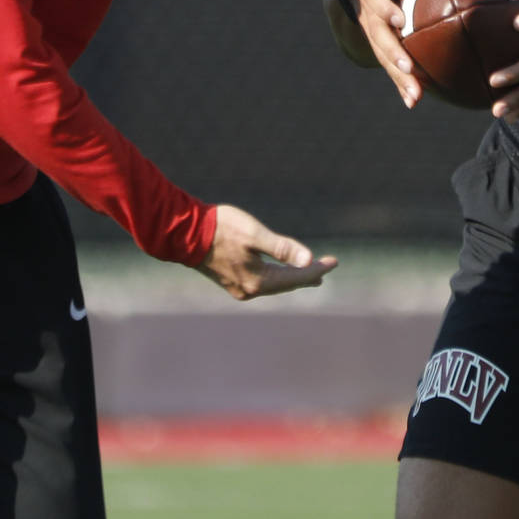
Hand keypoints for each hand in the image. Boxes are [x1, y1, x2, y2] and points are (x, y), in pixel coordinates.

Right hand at [197, 204, 337, 300]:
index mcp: (258, 281)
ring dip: (292, 277)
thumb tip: (308, 259)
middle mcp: (250, 290)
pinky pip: (262, 282)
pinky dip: (276, 276)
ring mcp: (239, 288)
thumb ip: (282, 247)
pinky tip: (279, 272)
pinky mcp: (231, 280)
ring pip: (274, 284)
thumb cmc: (220, 229)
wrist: (183, 233)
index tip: (334, 262)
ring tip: (309, 275)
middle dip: (307, 276)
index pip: (296, 277)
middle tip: (327, 269)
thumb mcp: (255, 234)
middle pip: (286, 284)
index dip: (316, 269)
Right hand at [345, 0, 476, 108]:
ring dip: (397, 78)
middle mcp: (370, 11)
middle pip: (377, 36)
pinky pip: (388, 63)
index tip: (398, 19)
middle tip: (409, 68)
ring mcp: (372, 29)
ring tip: (416, 97)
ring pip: (382, 56)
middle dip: (392, 54)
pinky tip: (415, 102)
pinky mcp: (379, 41)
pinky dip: (400, 83)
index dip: (385, 9)